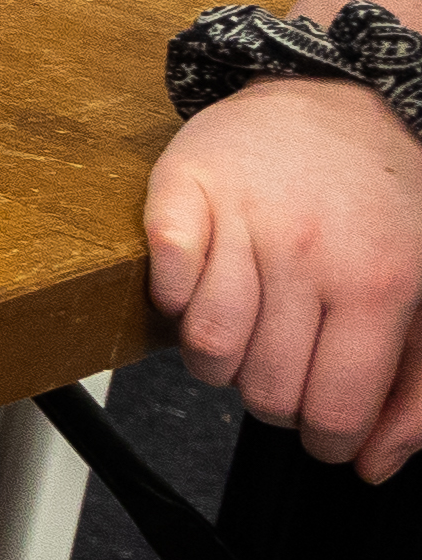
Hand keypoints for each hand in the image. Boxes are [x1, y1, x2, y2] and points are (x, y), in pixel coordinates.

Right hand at [146, 74, 421, 477]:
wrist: (339, 95)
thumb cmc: (384, 203)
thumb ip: (418, 390)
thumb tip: (375, 464)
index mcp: (381, 283)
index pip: (335, 409)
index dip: (327, 440)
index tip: (325, 429)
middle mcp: (311, 253)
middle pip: (263, 388)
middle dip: (270, 400)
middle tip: (283, 373)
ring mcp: (242, 219)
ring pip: (204, 344)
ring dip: (215, 360)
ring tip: (239, 338)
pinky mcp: (184, 190)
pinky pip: (162, 280)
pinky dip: (173, 299)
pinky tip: (202, 288)